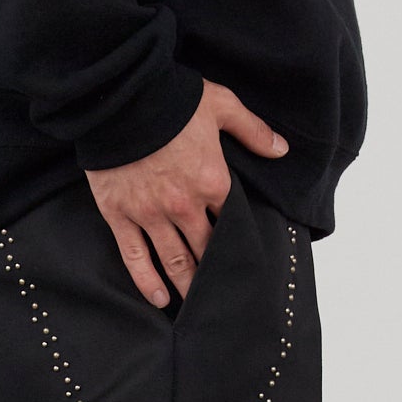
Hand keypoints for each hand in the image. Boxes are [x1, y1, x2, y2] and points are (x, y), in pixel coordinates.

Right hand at [84, 79, 288, 306]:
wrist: (121, 95)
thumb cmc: (171, 98)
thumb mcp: (221, 104)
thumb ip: (252, 130)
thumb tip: (281, 149)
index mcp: (212, 181)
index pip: (231, 220)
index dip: (237, 238)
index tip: (242, 256)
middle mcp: (184, 206)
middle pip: (205, 249)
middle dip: (215, 272)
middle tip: (223, 294)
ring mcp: (150, 214)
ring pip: (174, 260)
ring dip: (187, 285)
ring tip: (195, 306)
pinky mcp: (120, 216)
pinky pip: (135, 256)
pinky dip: (147, 281)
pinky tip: (159, 299)